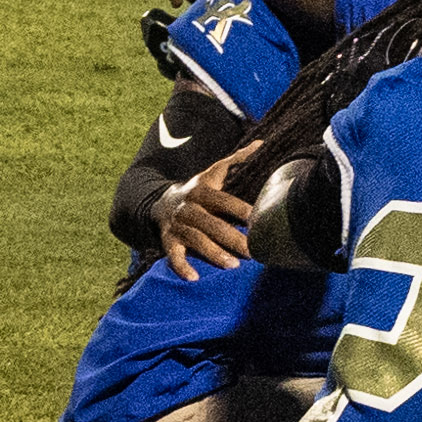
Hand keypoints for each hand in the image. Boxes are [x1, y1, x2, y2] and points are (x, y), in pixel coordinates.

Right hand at [155, 155, 255, 278]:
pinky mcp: (168, 241)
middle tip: (252, 251)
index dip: (239, 209)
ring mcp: (177, 225)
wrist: (161, 202)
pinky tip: (194, 278)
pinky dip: (182, 267)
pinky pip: (172, 256)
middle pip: (211, 224)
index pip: (222, 200)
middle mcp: (188, 208)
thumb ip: (236, 159)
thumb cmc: (197, 191)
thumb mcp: (213, 173)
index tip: (258, 220)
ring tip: (233, 266)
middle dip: (232, 238)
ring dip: (213, 253)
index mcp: (201, 190)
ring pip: (195, 240)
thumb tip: (260, 143)